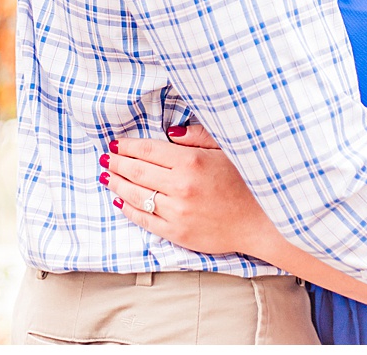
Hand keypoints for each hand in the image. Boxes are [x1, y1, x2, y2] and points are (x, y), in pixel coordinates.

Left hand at [101, 125, 277, 259]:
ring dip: (116, 184)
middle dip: (117, 163)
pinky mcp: (175, 232)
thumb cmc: (248, 181)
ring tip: (108, 176)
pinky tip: (121, 200)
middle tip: (106, 158)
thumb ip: (198, 137)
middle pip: (136, 172)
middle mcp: (180, 187)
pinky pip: (143, 219)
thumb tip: (171, 133)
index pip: (148, 150)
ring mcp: (176, 212)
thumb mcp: (227, 150)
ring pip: (134, 195)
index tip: (116, 143)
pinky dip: (128, 208)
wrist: (261, 221)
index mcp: (192, 162)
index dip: (128, 146)